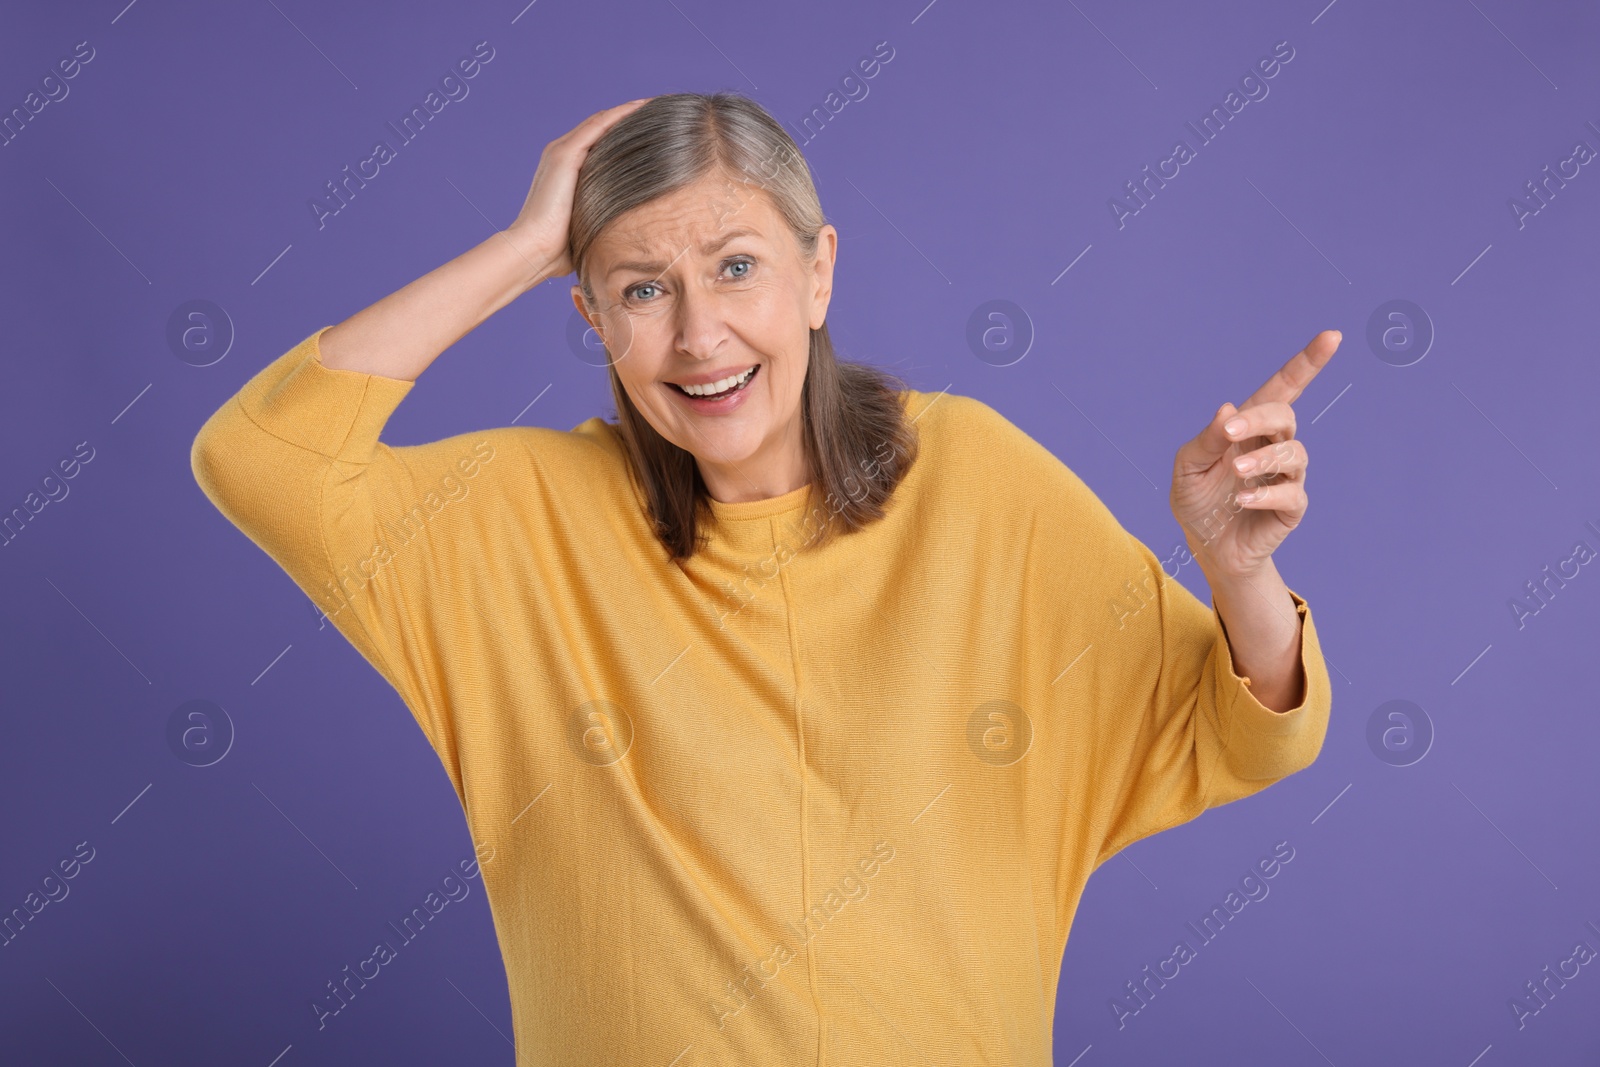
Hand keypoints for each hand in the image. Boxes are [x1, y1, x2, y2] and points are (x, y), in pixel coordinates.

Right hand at [503, 97, 652, 280]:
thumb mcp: (590, 226)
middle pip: (603, 127)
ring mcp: (562, 152)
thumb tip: (634, 232)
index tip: (654, 131)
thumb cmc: (560, 250)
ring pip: (602, 122)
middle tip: (661, 110)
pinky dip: (620, 115)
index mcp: (568, 170)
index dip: (626, 134)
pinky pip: (598, 126)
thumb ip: (605, 218)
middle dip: (631, 118)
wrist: (534, 250)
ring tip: (656, 104)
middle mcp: (563, 155)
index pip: (601, 143)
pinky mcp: (564, 155)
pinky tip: (641, 108)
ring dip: (629, 111)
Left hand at [1169, 330, 1339, 581]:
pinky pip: (1291, 493)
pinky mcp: (1291, 507)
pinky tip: (1243, 500)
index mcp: (1249, 428)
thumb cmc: (1197, 501)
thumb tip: (1228, 410)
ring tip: (1236, 471)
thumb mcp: (1187, 468)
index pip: (1283, 388)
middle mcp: (1273, 446)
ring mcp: (1286, 475)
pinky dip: (1267, 493)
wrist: (1207, 548)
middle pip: (1285, 416)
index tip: (1332, 336)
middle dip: (1261, 419)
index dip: (1307, 363)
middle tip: (1230, 432)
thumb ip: (1205, 440)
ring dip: (1263, 458)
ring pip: (1294, 453)